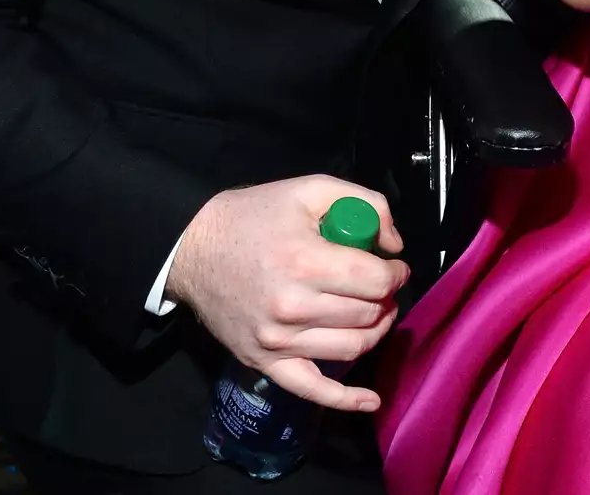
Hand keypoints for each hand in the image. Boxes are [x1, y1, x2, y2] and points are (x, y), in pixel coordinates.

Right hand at [166, 175, 407, 412]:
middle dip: (385, 299)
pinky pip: (311, 390)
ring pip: (350, 348)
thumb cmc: (255, 215)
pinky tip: (371, 400)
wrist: (194, 248)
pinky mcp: (265, 363)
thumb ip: (364, 203)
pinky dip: (346, 399)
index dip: (395, 273)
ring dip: (374, 331)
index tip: (394, 266)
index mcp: (306, 261)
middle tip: (382, 286)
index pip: (375, 281)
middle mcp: (293, 307)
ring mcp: (277, 341)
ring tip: (374, 313)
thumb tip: (394, 245)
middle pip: (367, 314)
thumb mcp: (310, 188)